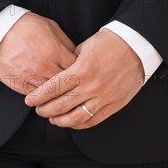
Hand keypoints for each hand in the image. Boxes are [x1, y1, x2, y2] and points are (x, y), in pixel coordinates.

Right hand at [0, 13, 76, 94]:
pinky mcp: (20, 85)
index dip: (82, 69)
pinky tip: (48, 93)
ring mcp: (31, 78)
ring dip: (59, 93)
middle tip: (78, 83)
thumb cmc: (25, 26)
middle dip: (73, 84)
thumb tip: (78, 56)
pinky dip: (44, 96)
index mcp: (55, 52)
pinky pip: (37, 96)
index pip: (78, 68)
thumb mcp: (51, 28)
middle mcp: (44, 67)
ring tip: (65, 91)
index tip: (84, 70)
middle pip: (67, 84)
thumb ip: (66, 44)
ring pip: (53, 94)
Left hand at [25, 28, 144, 128]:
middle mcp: (92, 86)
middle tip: (39, 109)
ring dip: (60, 120)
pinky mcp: (115, 104)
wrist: (137, 46)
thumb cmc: (111, 42)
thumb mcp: (85, 47)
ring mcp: (104, 97)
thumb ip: (70, 62)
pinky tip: (72, 122)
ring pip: (76, 117)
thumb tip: (57, 75)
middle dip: (45, 110)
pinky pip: (94, 120)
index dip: (38, 97)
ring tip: (53, 119)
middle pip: (61, 105)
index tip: (30, 100)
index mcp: (82, 70)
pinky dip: (80, 124)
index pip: (53, 89)